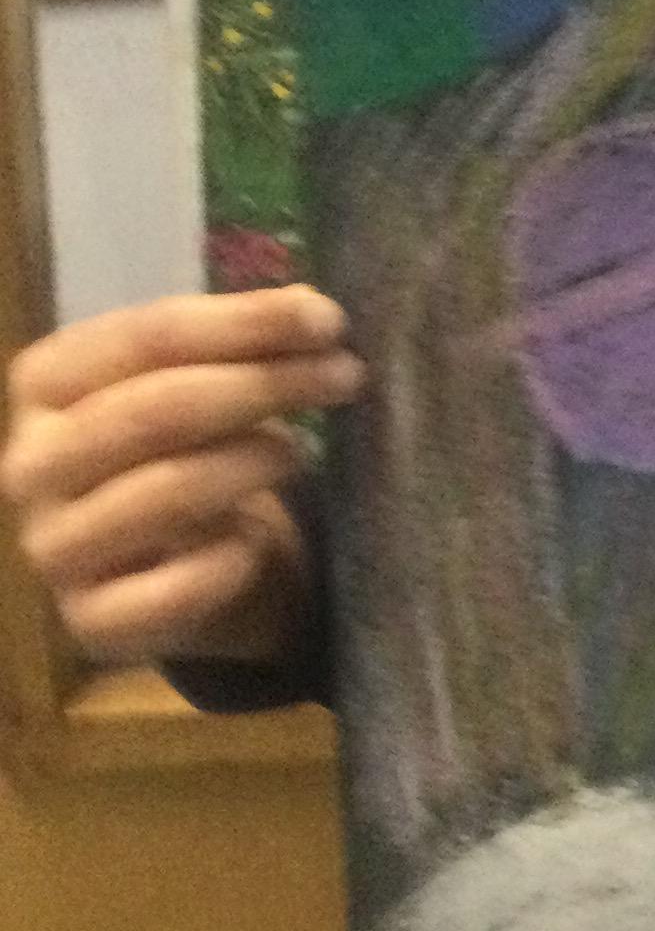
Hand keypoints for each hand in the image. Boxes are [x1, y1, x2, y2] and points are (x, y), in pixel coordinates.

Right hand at [1, 288, 362, 668]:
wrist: (165, 566)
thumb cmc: (180, 451)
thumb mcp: (199, 383)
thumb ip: (240, 342)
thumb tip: (309, 310)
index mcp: (43, 384)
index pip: (148, 336)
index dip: (246, 323)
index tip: (327, 319)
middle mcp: (30, 464)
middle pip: (159, 410)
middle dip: (265, 386)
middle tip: (345, 376)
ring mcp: (53, 548)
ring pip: (168, 491)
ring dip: (255, 462)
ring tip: (299, 451)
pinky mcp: (90, 621)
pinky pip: (172, 589)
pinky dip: (228, 561)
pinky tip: (253, 543)